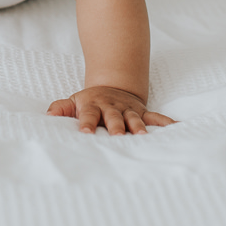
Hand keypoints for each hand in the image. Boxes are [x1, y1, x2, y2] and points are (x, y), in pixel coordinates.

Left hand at [48, 86, 174, 134]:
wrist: (112, 88)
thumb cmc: (90, 102)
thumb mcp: (73, 102)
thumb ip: (61, 108)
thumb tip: (48, 114)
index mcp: (93, 106)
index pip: (88, 114)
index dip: (86, 122)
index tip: (84, 132)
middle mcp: (112, 108)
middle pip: (113, 117)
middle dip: (115, 126)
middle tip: (117, 136)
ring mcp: (128, 110)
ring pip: (134, 118)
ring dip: (138, 127)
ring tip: (142, 137)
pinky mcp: (142, 112)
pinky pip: (156, 118)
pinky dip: (166, 123)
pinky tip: (177, 129)